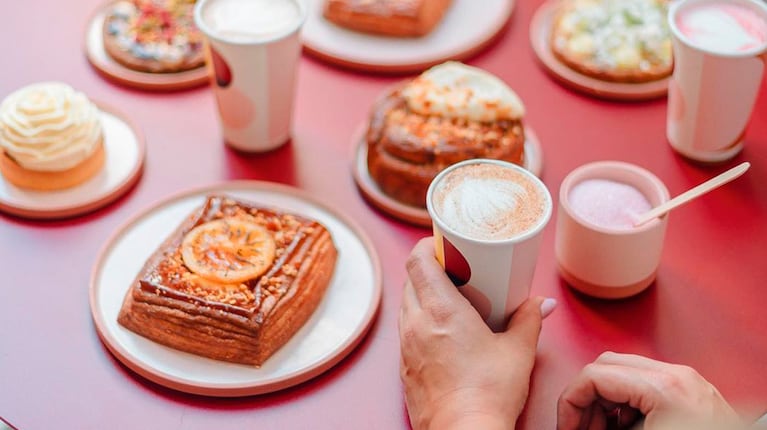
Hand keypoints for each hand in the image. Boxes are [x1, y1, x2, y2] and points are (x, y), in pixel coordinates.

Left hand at [399, 238, 555, 429]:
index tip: (442, 242)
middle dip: (428, 269)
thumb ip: (528, 320)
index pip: (417, 260)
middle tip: (453, 269)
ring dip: (422, 295)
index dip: (426, 245)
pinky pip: (406, 331)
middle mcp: (416, 323)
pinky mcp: (404, 367)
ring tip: (450, 299)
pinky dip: (420, 322)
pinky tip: (442, 332)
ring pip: (406, 305)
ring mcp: (406, 346)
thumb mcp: (518, 352)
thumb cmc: (487, 395)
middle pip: (410, 280)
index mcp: (440, 310)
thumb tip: (540, 305)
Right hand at [557, 352, 743, 429]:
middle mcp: (678, 376)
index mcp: (664, 388)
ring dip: (606, 400)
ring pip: (626, 371)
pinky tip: (626, 427)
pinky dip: (628, 402)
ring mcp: (690, 382)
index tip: (566, 427)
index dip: (570, 402)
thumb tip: (573, 428)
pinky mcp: (696, 393)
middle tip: (580, 428)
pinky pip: (648, 384)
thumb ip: (600, 428)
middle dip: (586, 397)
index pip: (594, 375)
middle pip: (607, 365)